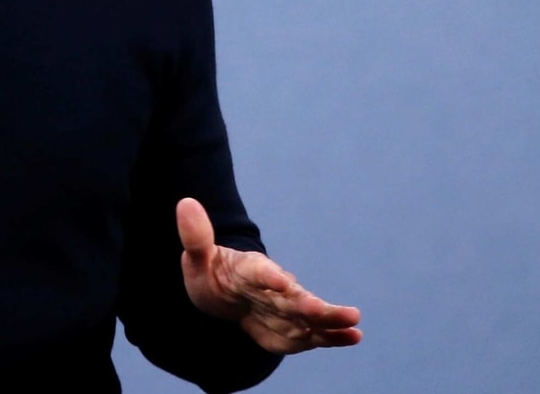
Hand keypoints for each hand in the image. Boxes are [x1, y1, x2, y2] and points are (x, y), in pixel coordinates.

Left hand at [176, 197, 362, 353]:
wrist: (224, 294)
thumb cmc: (213, 273)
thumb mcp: (198, 258)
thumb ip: (196, 237)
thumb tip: (185, 203)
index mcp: (249, 268)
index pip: (258, 272)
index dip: (268, 277)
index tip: (281, 281)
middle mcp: (274, 288)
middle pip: (294, 298)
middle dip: (313, 306)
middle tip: (335, 310)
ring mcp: (286, 308)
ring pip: (309, 316)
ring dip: (330, 321)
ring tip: (354, 324)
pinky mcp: (292, 328)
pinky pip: (312, 333)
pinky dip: (332, 336)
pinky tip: (353, 336)